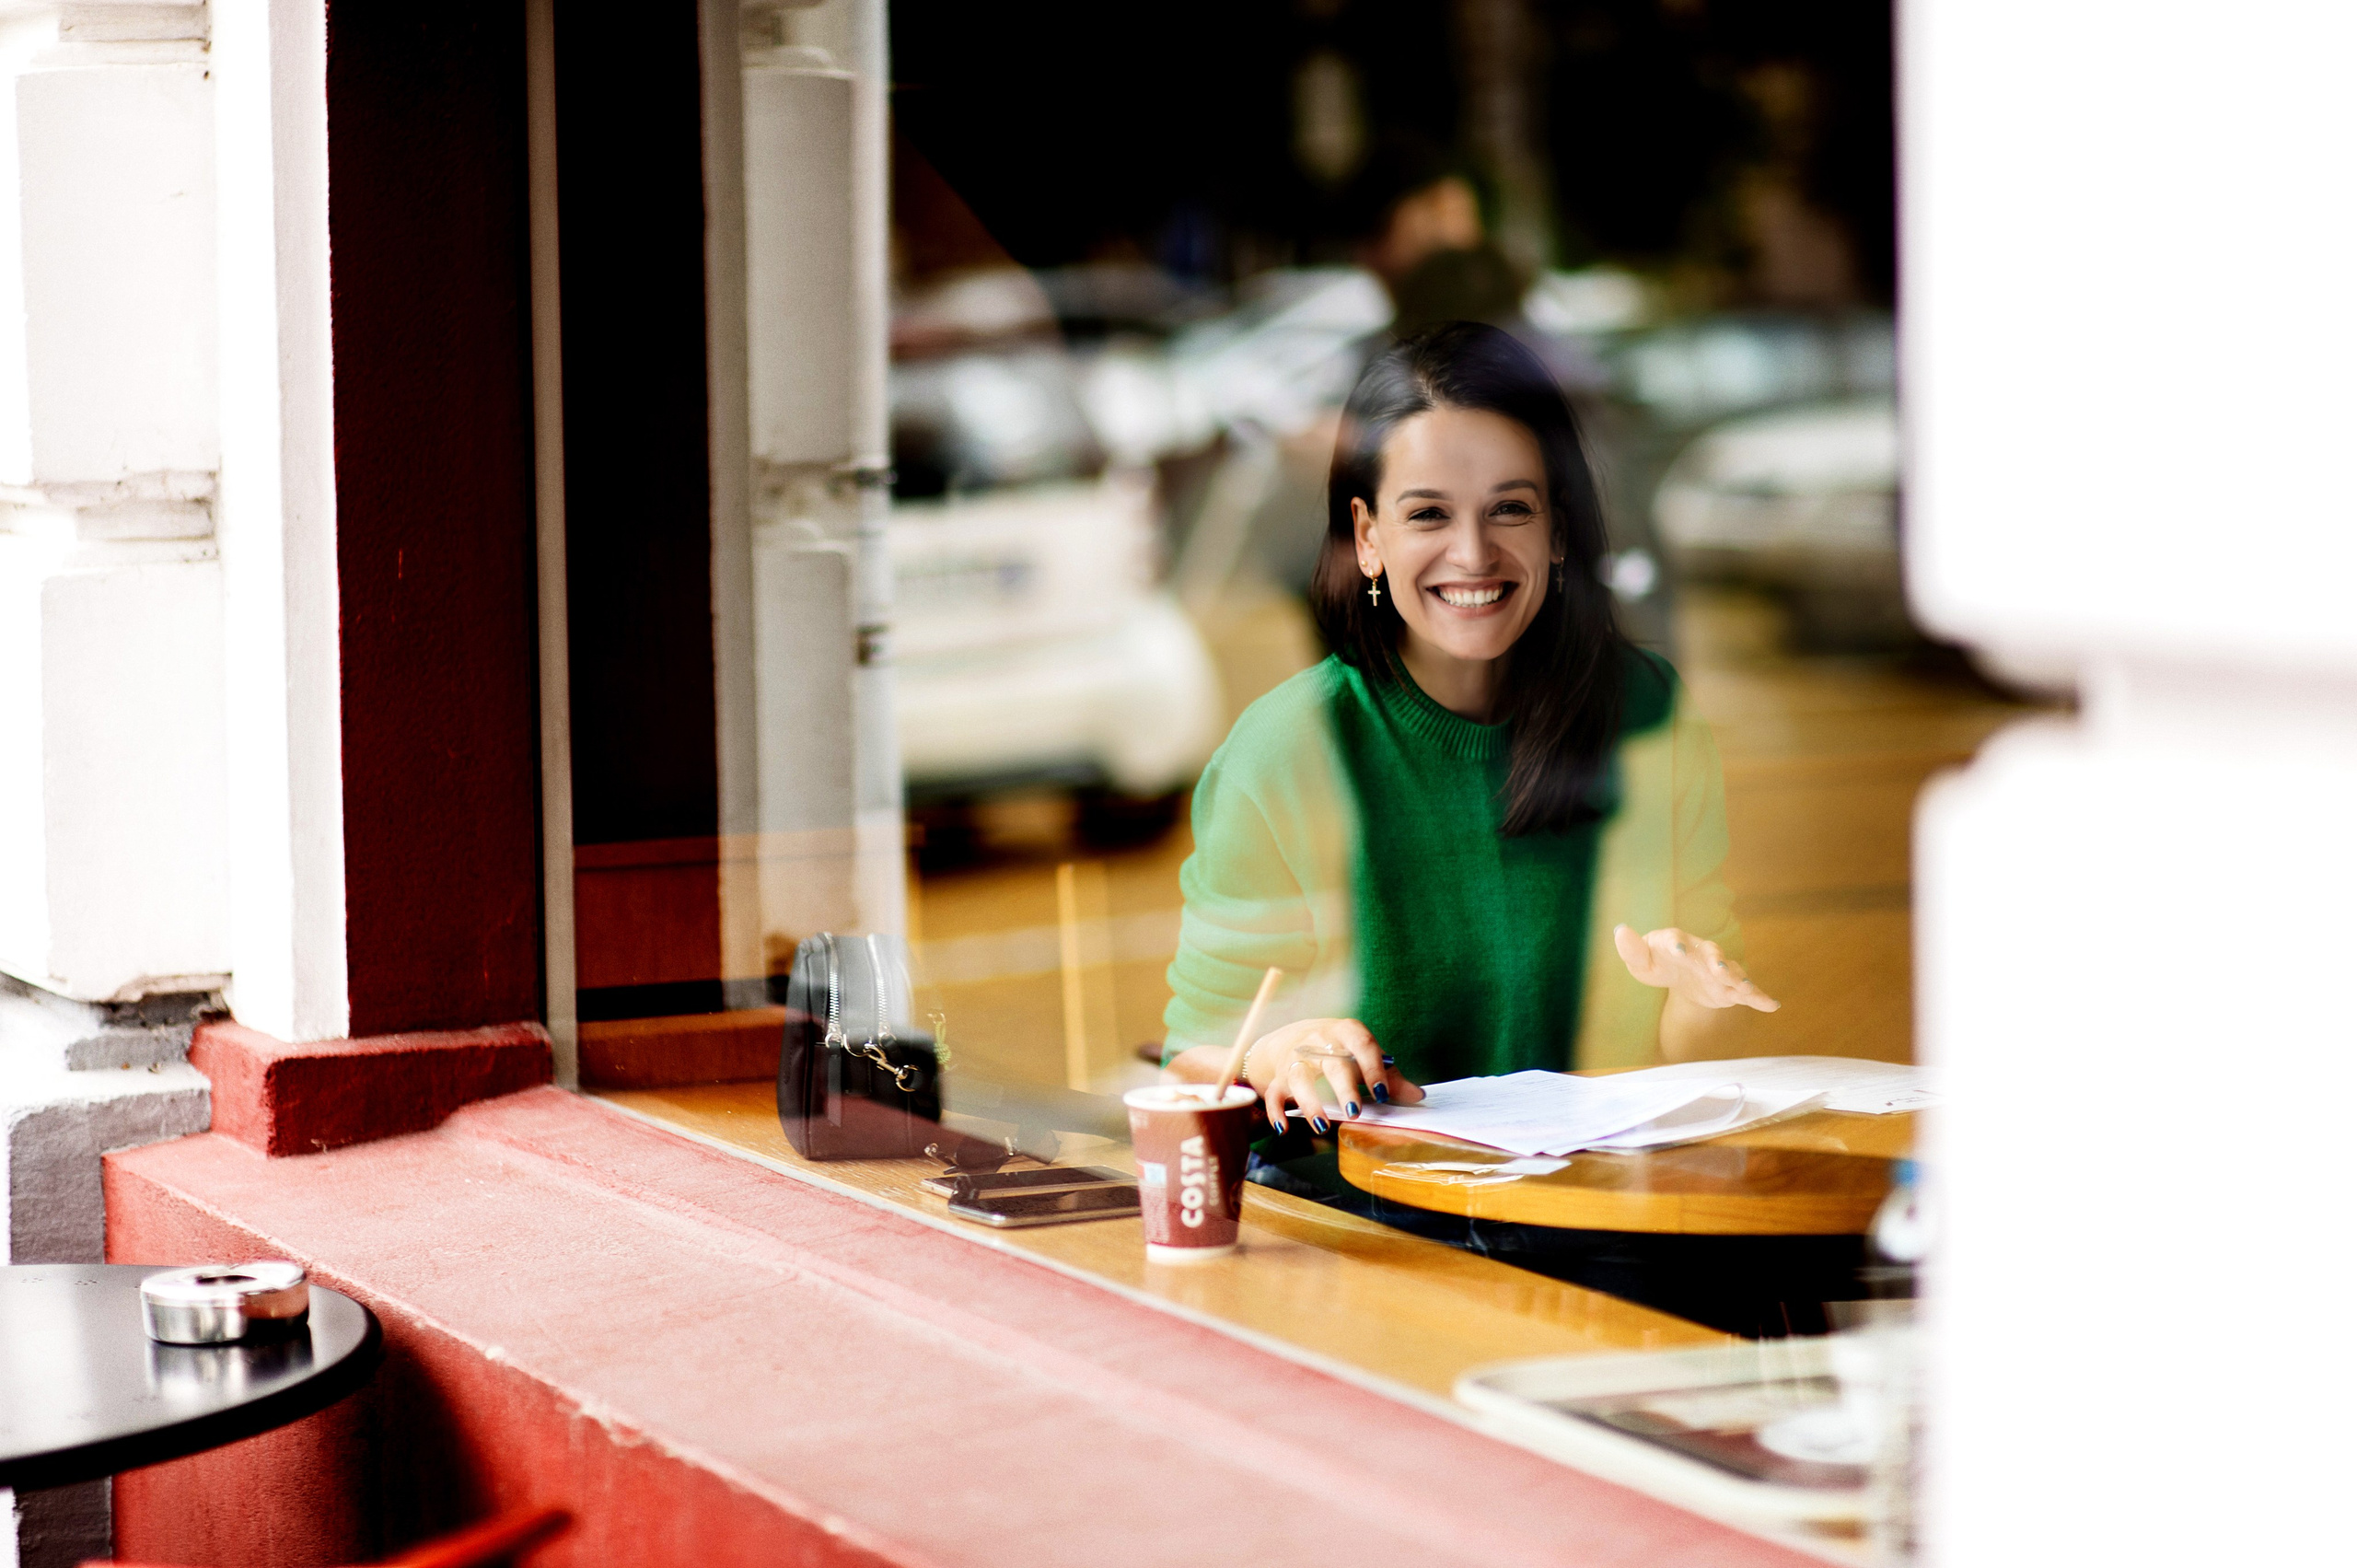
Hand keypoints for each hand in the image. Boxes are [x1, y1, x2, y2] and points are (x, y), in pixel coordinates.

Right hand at [1241, 1018, 1424, 1130]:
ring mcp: (1296, 1058)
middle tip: (1354, 1112)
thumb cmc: (1341, 1049)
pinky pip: (1274, 1093)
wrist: (1297, 1036)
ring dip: (1309, 1102)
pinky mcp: (1279, 1076)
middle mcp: (1320, 1042)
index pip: (1362, 1046)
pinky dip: (1276, 1111)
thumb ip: (1390, 1076)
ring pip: (1299, 1077)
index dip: (1373, 1069)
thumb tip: (1418, 1097)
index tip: (1382, 1094)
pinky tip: (1284, 1129)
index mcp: (1347, 1033)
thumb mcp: (1365, 1055)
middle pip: (1332, 1064)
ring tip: (1322, 1126)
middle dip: (1343, 1088)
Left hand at [1613, 924, 1780, 1012]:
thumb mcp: (1639, 961)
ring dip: (1737, 977)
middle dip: (1715, 960)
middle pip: (1710, 954)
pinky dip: (1759, 998)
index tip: (1677, 949)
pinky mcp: (1728, 988)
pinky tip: (1772, 1005)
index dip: (1677, 944)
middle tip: (1717, 967)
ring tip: (1745, 986)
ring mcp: (1718, 970)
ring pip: (1731, 971)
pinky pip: (1746, 992)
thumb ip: (1631, 949)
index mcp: (1676, 942)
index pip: (1675, 940)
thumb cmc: (1656, 962)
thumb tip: (1620, 930)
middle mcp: (1702, 953)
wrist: (1677, 974)